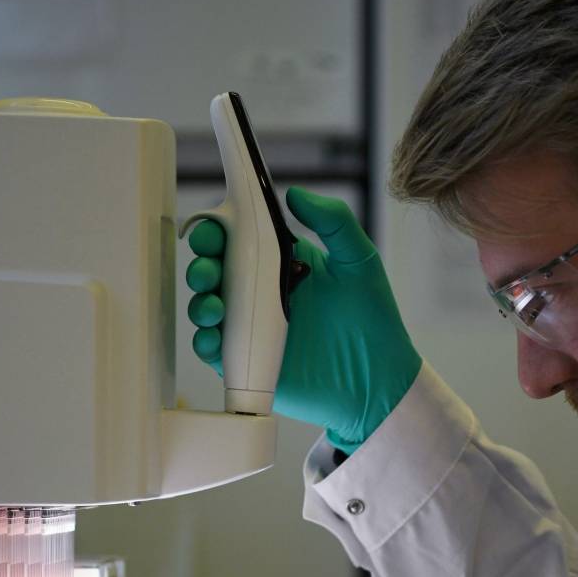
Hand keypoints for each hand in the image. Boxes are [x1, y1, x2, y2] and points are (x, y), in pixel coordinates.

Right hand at [186, 186, 420, 453]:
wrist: (378, 382)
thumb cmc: (373, 320)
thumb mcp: (358, 260)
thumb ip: (333, 221)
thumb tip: (294, 194)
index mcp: (281, 262)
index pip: (238, 238)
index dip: (217, 230)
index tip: (213, 229)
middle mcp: (260, 293)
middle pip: (213, 270)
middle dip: (201, 266)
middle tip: (208, 271)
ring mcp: (251, 328)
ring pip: (206, 308)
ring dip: (199, 303)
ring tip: (213, 307)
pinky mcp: (247, 363)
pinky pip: (213, 350)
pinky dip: (205, 343)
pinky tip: (214, 339)